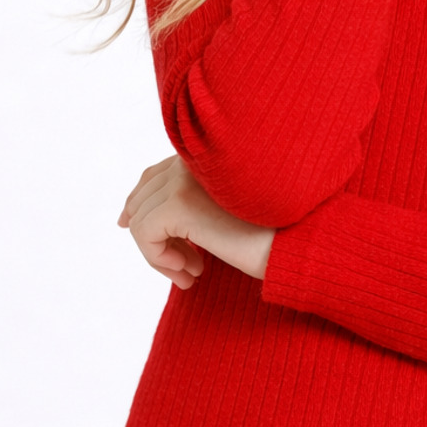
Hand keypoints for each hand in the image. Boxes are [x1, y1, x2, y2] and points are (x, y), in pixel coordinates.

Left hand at [118, 156, 275, 285]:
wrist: (299, 245)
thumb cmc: (273, 235)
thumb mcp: (225, 214)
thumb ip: (187, 205)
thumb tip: (126, 219)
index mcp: (206, 154)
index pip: (154, 175)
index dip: (138, 203)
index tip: (131, 230)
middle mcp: (193, 158)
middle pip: (143, 197)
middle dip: (154, 237)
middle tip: (185, 266)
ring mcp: (185, 177)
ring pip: (141, 219)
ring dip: (160, 254)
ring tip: (191, 272)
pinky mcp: (180, 203)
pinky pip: (144, 234)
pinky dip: (159, 259)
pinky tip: (191, 272)